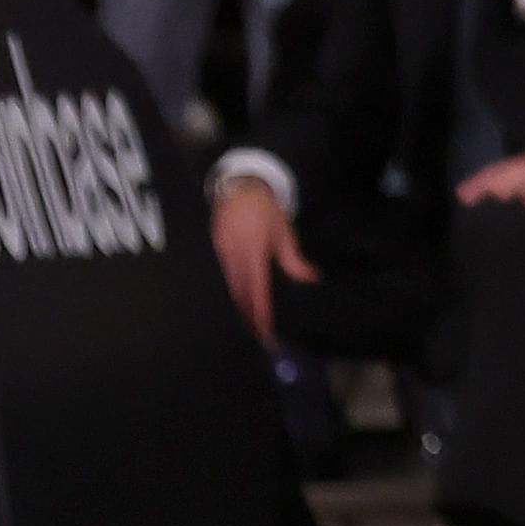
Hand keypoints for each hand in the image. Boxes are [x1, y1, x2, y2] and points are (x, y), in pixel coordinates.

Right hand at [211, 175, 311, 342]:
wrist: (240, 186)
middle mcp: (233, 258)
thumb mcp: (284, 233)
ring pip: (229, 290)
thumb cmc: (266, 210)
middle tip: (258, 339)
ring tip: (249, 328)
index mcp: (253, 253)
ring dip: (238, 309)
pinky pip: (222, 280)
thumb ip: (295, 261)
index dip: (261, 313)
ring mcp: (220, 256)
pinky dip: (230, 294)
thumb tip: (311, 280)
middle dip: (248, 318)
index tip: (266, 333)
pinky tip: (236, 304)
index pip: (257, 290)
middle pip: (239, 295)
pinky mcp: (213, 253)